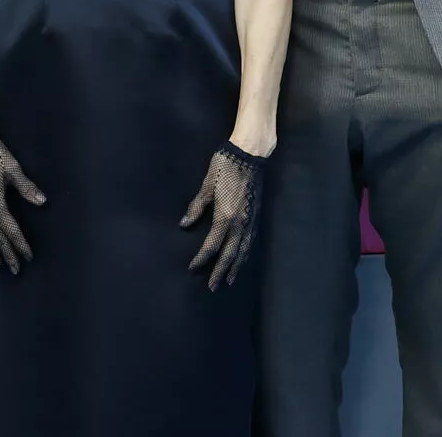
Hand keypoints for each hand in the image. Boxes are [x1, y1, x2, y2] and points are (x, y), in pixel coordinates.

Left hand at [181, 142, 265, 289]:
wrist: (250, 154)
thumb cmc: (225, 166)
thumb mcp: (207, 185)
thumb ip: (196, 206)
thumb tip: (184, 224)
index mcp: (225, 217)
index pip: (212, 245)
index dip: (201, 259)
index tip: (192, 268)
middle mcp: (239, 223)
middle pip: (230, 254)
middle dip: (220, 272)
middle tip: (213, 287)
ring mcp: (250, 220)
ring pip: (243, 250)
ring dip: (236, 267)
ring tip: (230, 280)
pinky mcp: (257, 215)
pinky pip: (251, 241)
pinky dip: (246, 254)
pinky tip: (243, 258)